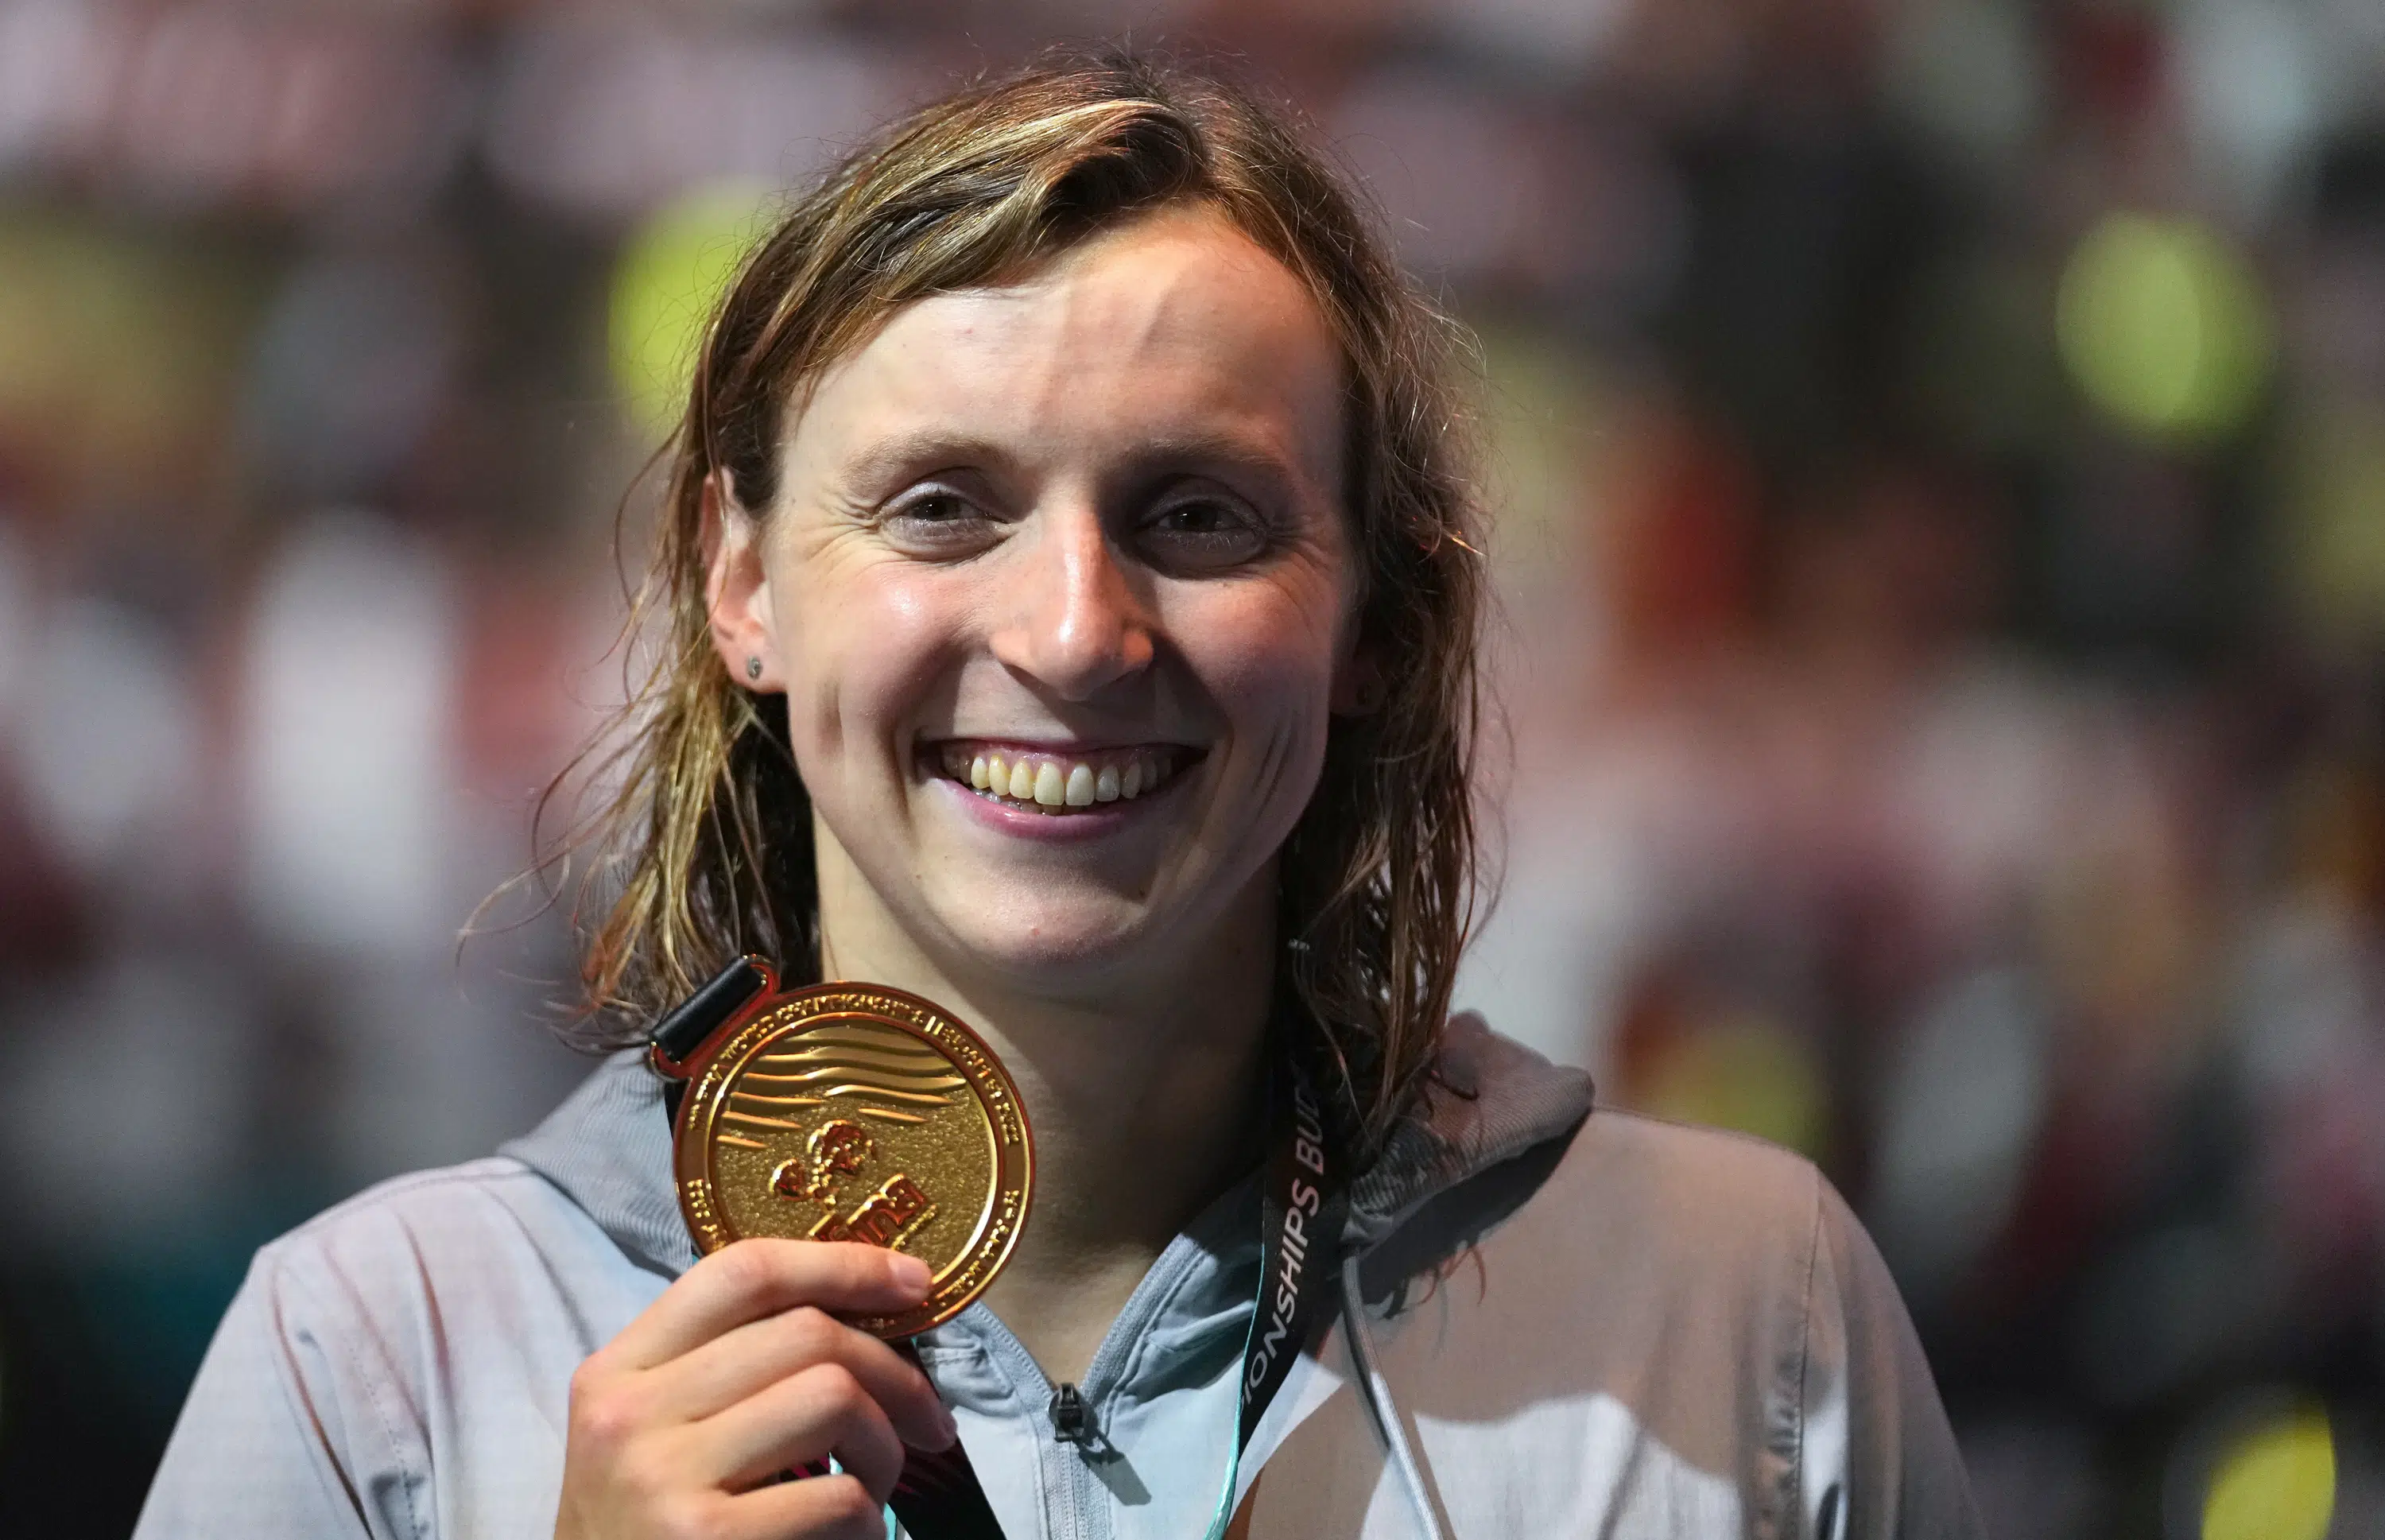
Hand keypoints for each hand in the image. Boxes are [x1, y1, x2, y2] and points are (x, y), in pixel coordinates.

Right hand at [554, 1240, 955, 1539]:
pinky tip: (851, 1537)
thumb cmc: (646, 1534)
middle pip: (806, 1333)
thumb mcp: (650, 1438)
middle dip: (895, 1372)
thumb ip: (726, 1372)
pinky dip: (867, 1519)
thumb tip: (865, 1314)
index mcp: (617, 1371)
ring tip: (876, 1485)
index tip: (915, 1283)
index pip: (742, 1272)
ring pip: (832, 1398)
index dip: (843, 1264)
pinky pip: (836, 1497)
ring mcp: (664, 1480)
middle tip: (929, 1418)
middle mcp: (631, 1416)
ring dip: (885, 1447)